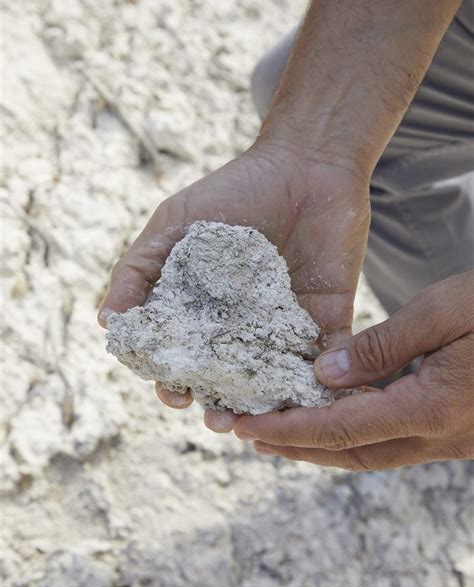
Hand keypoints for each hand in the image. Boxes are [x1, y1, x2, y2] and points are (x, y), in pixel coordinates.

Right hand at [98, 137, 370, 418]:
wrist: (304, 164)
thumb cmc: (233, 191)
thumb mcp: (172, 226)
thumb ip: (137, 271)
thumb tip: (108, 325)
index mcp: (205, 310)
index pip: (186, 358)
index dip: (175, 382)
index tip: (174, 394)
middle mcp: (243, 326)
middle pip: (229, 381)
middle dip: (220, 407)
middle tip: (219, 421)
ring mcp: (286, 327)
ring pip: (273, 383)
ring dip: (264, 408)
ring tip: (253, 422)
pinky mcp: (328, 320)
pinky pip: (325, 363)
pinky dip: (319, 390)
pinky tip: (304, 405)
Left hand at [233, 272, 473, 469]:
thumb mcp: (444, 311)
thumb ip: (383, 346)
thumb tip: (325, 375)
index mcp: (432, 407)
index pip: (341, 429)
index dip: (289, 429)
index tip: (247, 425)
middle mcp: (440, 436)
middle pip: (351, 453)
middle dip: (297, 447)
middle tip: (252, 435)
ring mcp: (452, 438)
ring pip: (372, 452)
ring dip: (323, 445)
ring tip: (281, 431)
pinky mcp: (457, 428)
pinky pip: (393, 440)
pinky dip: (354, 433)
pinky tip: (336, 415)